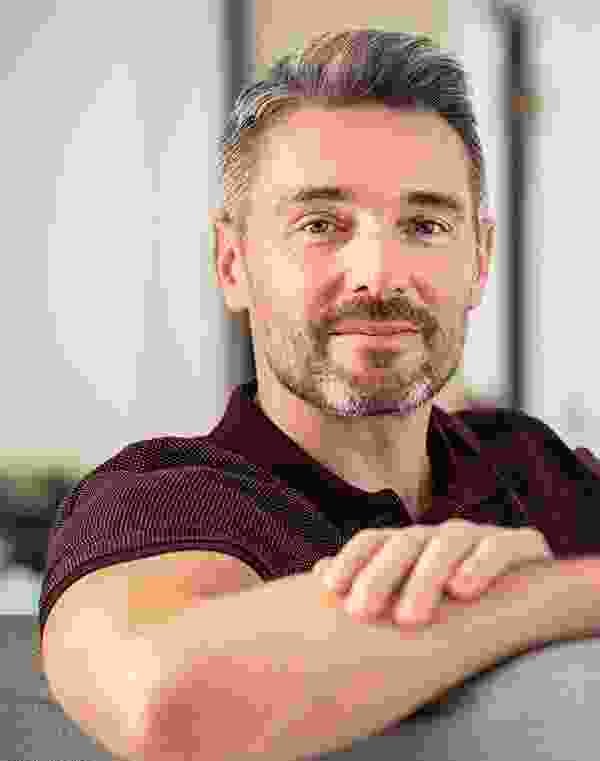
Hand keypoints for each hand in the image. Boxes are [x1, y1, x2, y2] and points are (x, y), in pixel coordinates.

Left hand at [312, 519, 553, 625]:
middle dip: (380, 576)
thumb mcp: (410, 598)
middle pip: (405, 543)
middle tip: (361, 614)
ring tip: (409, 619)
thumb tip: (317, 572)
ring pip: (448, 542)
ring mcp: (480, 536)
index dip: (351, 560)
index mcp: (411, 545)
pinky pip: (500, 547)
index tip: (330, 589)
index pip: (373, 540)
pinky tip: (463, 591)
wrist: (534, 598)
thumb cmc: (457, 604)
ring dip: (426, 577)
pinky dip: (481, 564)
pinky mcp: (522, 545)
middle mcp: (440, 535)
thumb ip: (369, 585)